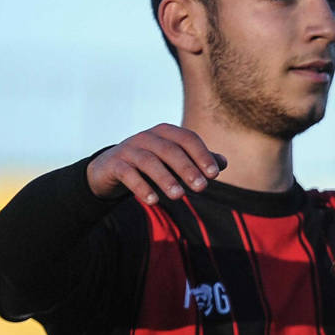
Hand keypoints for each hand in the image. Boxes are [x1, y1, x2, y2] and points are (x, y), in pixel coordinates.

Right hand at [87, 124, 224, 203]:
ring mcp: (129, 149)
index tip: (214, 174)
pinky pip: (128, 174)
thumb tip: (223, 163)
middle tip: (201, 188)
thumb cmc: (152, 164)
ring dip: (166, 179)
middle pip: (170, 150)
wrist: (111, 169)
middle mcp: (147, 137)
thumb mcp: (175, 161)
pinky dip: (141, 187)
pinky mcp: (114, 164)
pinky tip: (153, 202)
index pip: (188, 139)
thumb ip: (198, 161)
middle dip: (187, 168)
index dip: (202, 155)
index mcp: (165, 132)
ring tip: (179, 196)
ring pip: (149, 161)